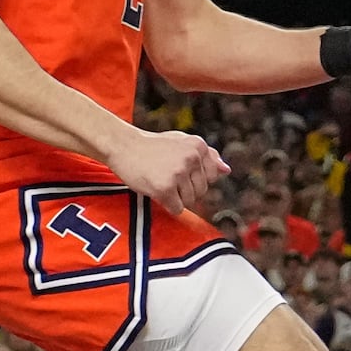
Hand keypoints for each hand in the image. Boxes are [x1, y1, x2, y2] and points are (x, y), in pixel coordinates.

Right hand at [106, 128, 229, 215]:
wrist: (123, 145)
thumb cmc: (152, 146)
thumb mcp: (182, 142)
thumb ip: (207, 155)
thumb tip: (226, 170)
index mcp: (199, 146)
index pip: (212, 177)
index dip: (195, 179)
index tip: (179, 172)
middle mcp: (192, 158)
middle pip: (202, 191)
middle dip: (186, 190)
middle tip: (167, 177)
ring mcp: (178, 173)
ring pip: (190, 201)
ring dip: (176, 198)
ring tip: (160, 182)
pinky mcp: (165, 188)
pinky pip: (177, 209)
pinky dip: (168, 205)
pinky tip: (156, 191)